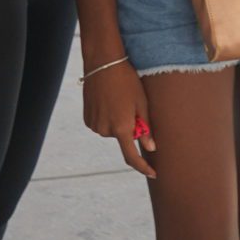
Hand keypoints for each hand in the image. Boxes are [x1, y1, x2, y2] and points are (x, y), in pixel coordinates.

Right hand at [82, 58, 156, 177]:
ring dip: (118, 122)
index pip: (132, 156)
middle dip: (130, 127)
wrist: (103, 65)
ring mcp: (94, 126)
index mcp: (121, 127)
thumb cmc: (128, 82)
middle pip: (123, 138)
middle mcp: (105, 130)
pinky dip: (108, 118)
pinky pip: (102, 124)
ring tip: (119, 100)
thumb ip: (146, 127)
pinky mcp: (87, 119)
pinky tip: (109, 101)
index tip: (153, 173)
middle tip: (133, 105)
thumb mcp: (142, 103)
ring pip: (112, 131)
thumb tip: (151, 148)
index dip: (143, 166)